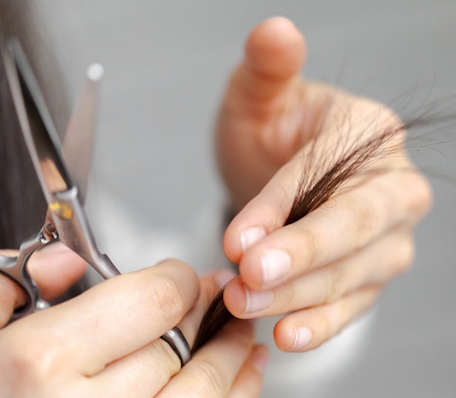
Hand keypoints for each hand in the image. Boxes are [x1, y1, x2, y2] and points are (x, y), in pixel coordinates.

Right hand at [0, 251, 266, 396]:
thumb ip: (14, 290)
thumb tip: (67, 262)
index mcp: (42, 362)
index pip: (156, 299)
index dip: (179, 280)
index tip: (181, 277)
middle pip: (185, 346)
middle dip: (209, 315)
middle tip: (220, 300)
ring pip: (206, 392)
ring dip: (235, 357)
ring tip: (242, 336)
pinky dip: (234, 396)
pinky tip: (240, 378)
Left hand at [215, 17, 431, 351]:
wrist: (284, 174)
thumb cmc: (274, 133)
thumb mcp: (260, 97)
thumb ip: (266, 67)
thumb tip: (276, 31)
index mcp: (371, 132)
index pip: (331, 170)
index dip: (283, 205)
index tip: (238, 237)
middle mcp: (394, 185)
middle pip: (358, 225)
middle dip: (304, 256)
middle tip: (250, 279)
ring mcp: (391, 234)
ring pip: (357, 271)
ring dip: (303, 295)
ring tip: (250, 308)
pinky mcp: (374, 272)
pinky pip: (357, 302)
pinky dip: (324, 322)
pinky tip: (289, 335)